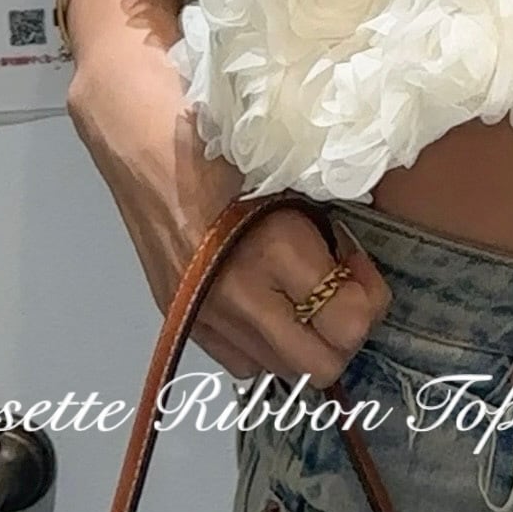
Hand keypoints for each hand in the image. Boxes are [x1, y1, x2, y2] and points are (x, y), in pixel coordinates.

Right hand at [69, 50, 392, 390]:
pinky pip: (241, 362)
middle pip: (322, 366)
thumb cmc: (227, 141)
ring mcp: (206, 316)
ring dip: (301, 340)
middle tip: (337, 289)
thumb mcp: (295, 178)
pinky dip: (261, 343)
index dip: (368, 294)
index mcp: (277, 251)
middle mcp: (241, 298)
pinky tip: (261, 305)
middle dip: (342, 331)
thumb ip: (331, 232)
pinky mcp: (182, 322)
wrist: (143, 142)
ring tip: (297, 296)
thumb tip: (357, 272)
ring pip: (281, 370)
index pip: (352, 319)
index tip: (354, 261)